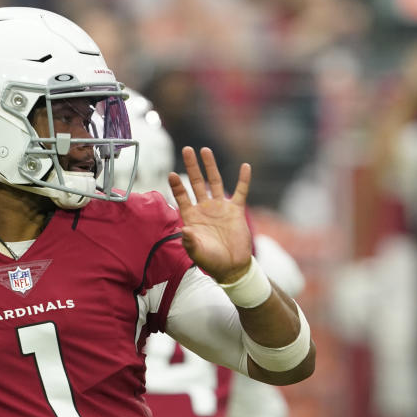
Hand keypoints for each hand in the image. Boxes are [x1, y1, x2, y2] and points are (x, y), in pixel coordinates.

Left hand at [169, 147, 252, 282]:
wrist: (232, 266)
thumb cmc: (211, 261)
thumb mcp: (197, 252)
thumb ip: (190, 241)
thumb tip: (185, 230)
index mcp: (191, 217)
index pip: (182, 197)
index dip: (177, 186)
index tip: (171, 174)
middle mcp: (204, 208)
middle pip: (197, 183)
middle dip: (192, 167)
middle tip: (187, 149)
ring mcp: (220, 208)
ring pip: (215, 181)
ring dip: (210, 166)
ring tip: (205, 150)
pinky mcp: (236, 210)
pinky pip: (240, 191)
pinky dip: (243, 180)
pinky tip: (245, 166)